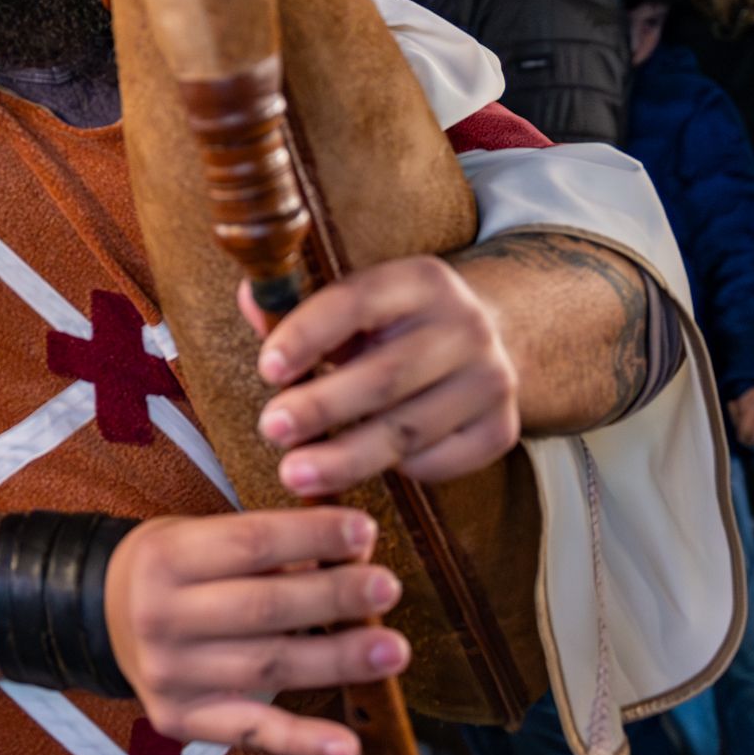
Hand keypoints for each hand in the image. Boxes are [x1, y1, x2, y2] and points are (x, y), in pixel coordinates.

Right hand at [104, 508, 406, 754]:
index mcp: (167, 557)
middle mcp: (161, 616)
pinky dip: (302, 743)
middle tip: (387, 588)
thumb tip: (354, 548)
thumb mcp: (201, 537)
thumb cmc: (173, 569)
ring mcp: (169, 674)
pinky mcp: (180, 719)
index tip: (365, 531)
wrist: (101, 615)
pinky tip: (347, 746)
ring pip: (267, 668)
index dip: (311, 537)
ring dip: (336, 660)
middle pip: (262, 608)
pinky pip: (250, 732)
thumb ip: (269, 545)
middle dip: (333, 598)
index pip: (250, 544)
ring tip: (392, 650)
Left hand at [241, 255, 519, 498]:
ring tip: (293, 473)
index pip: (357, 303)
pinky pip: (438, 462)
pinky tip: (357, 471)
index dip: (308, 336)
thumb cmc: (393, 324)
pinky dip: (394, 472)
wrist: (487, 338)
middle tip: (272, 431)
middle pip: (385, 376)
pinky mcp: (501, 429)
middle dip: (322, 408)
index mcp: (420, 281)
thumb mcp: (355, 301)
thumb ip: (299, 307)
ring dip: (345, 459)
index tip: (267, 370)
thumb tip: (252, 303)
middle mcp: (465, 327)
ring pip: (409, 430)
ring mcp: (490, 380)